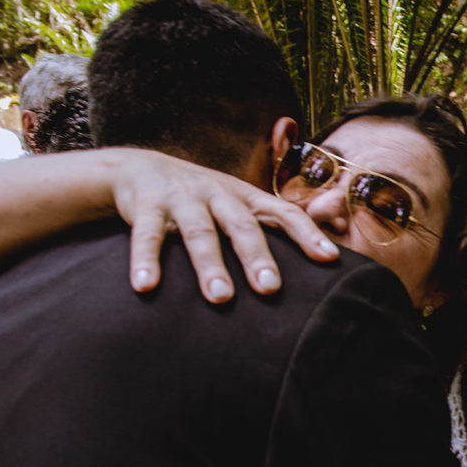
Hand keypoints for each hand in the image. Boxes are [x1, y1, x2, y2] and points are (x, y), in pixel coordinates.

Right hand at [110, 150, 339, 302]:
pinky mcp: (146, 205)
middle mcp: (218, 194)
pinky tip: (146, 287)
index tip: (330, 258)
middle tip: (270, 289)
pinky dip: (145, 262)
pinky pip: (147, 236)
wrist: (137, 168)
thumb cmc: (200, 200)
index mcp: (245, 197)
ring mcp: (182, 198)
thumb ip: (262, 231)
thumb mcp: (233, 207)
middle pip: (242, 226)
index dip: (307, 234)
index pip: (284, 213)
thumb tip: (309, 269)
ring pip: (199, 233)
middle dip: (257, 257)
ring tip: (220, 298)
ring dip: (209, 266)